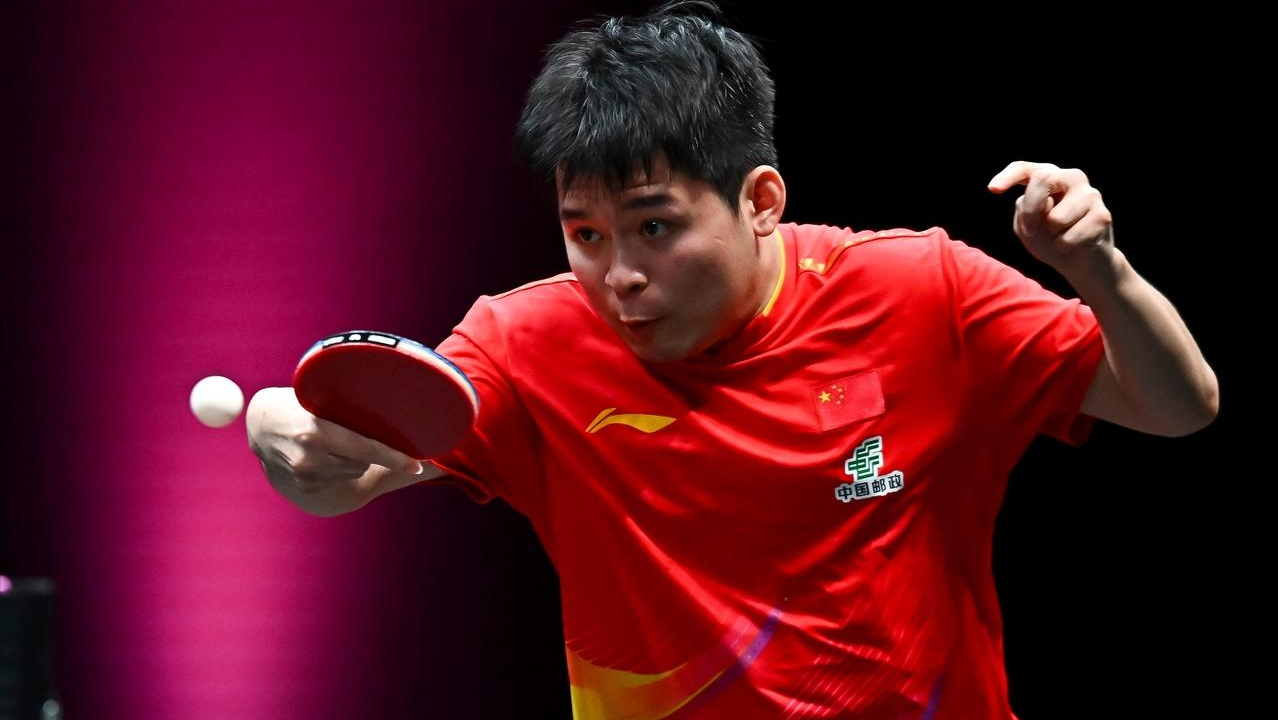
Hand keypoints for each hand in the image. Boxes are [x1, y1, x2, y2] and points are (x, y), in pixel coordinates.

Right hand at [246, 387, 422, 514]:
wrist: (259, 426)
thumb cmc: (297, 404)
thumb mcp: (318, 398)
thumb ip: (346, 408)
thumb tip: (391, 414)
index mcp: (316, 431)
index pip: (366, 448)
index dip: (394, 458)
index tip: (417, 467)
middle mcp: (310, 457)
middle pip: (363, 460)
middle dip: (367, 449)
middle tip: (351, 432)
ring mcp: (306, 475)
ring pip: (353, 470)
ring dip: (352, 459)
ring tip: (331, 441)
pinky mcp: (305, 487)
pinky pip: (340, 478)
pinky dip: (339, 468)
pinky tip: (322, 455)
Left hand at [987, 161, 1115, 277]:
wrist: (1078, 262)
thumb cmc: (1048, 240)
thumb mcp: (1027, 226)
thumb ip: (1026, 210)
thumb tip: (1047, 202)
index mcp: (1049, 178)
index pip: (1025, 168)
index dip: (1008, 176)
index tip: (993, 190)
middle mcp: (1071, 179)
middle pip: (1043, 179)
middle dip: (1031, 211)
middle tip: (1031, 231)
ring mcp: (1090, 195)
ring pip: (1056, 217)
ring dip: (1052, 236)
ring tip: (1061, 236)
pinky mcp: (1103, 216)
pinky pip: (1070, 237)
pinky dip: (1064, 247)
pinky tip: (1075, 244)